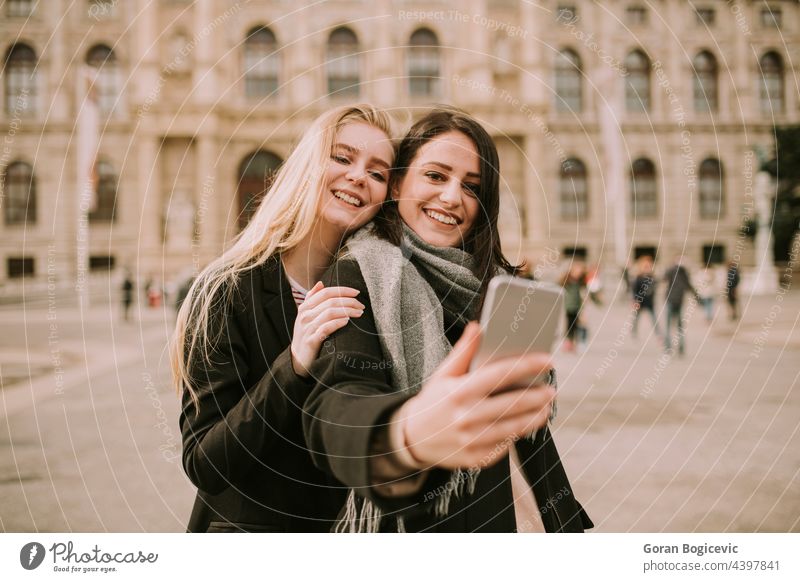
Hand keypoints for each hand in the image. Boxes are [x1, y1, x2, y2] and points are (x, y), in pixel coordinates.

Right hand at [290, 282, 363, 376]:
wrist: (298, 359)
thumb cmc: (306, 335)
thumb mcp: (306, 316)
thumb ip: (312, 299)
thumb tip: (321, 283)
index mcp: (305, 307)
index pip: (325, 292)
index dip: (342, 290)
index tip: (357, 292)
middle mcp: (305, 315)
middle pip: (330, 302)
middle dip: (349, 301)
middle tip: (361, 305)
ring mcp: (307, 328)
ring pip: (330, 313)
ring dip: (347, 311)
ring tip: (359, 313)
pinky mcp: (311, 340)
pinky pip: (326, 328)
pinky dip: (338, 322)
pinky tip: (347, 321)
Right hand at [395, 322, 555, 469]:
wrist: (412, 439)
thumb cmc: (433, 401)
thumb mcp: (443, 374)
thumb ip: (463, 351)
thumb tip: (477, 326)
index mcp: (459, 391)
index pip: (500, 374)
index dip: (527, 365)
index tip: (547, 360)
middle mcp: (466, 416)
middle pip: (513, 404)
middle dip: (537, 396)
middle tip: (551, 389)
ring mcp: (472, 440)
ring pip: (514, 427)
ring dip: (535, 417)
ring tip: (546, 407)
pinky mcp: (476, 458)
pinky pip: (504, 445)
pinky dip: (518, 434)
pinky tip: (526, 424)